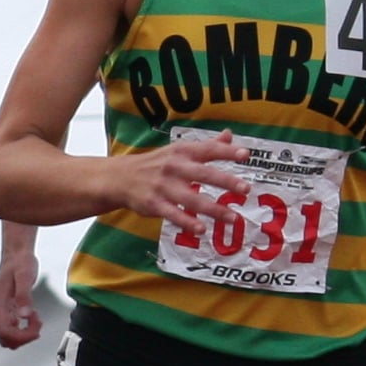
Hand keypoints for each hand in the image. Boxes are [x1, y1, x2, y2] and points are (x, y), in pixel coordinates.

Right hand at [0, 248, 44, 348]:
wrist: (16, 254)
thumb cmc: (21, 263)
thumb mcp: (25, 276)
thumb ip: (24, 296)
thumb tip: (24, 316)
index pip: (4, 332)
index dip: (22, 337)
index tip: (36, 329)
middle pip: (5, 339)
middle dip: (24, 337)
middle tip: (38, 322)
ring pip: (7, 337)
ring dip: (24, 334)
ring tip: (36, 318)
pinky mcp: (3, 311)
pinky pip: (11, 329)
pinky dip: (23, 329)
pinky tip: (32, 316)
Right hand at [115, 130, 245, 241]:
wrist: (120, 178)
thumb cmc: (156, 163)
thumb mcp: (178, 150)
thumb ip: (206, 145)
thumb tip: (229, 135)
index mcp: (182, 152)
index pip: (207, 149)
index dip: (226, 151)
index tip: (245, 155)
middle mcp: (174, 167)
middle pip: (203, 174)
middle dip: (225, 181)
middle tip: (245, 189)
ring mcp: (163, 186)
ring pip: (192, 198)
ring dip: (213, 209)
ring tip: (233, 218)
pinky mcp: (154, 204)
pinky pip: (174, 214)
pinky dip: (188, 222)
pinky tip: (202, 229)